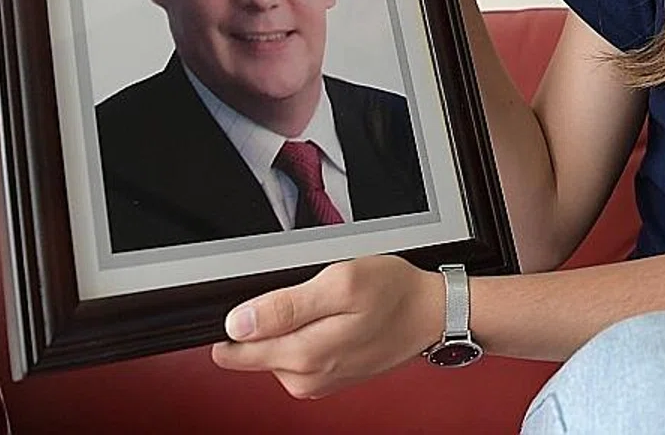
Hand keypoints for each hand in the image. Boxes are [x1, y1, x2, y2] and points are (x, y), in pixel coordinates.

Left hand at [211, 256, 444, 398]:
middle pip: (251, 351)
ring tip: (324, 303)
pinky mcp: (327, 377)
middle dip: (267, 320)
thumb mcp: (340, 282)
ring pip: (273, 352)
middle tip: (305, 294)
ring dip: (289, 325)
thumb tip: (237, 324)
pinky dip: (306, 333)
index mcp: (303, 355)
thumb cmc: (394, 293)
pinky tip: (331, 318)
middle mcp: (305, 378)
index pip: (233, 351)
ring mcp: (316, 381)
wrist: (431, 313)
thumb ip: (285, 306)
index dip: (237, 321)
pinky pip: (296, 355)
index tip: (260, 300)